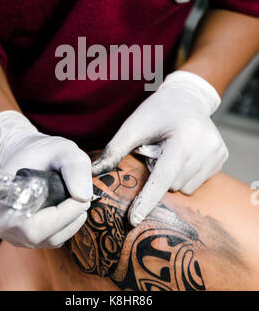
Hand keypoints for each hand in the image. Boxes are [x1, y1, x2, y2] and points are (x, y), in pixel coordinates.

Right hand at [0, 110, 92, 247]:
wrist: (25, 154)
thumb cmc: (42, 151)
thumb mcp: (63, 149)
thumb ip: (75, 167)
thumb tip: (84, 197)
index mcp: (5, 199)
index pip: (33, 225)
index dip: (63, 214)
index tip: (82, 198)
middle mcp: (4, 222)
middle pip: (42, 236)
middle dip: (70, 219)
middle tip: (83, 200)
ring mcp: (13, 232)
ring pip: (48, 240)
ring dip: (71, 223)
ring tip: (77, 201)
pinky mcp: (24, 236)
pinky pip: (50, 240)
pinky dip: (66, 226)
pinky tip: (68, 208)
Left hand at [92, 71, 227, 226]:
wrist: (186, 97)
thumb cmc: (157, 111)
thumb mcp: (133, 126)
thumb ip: (115, 150)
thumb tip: (93, 172)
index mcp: (185, 136)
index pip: (163, 176)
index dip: (147, 199)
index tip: (134, 219)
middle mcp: (207, 145)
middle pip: (174, 184)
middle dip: (160, 174)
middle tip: (157, 151)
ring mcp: (217, 152)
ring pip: (186, 187)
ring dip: (173, 176)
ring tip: (171, 152)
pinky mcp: (222, 157)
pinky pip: (198, 182)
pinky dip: (186, 174)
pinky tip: (183, 154)